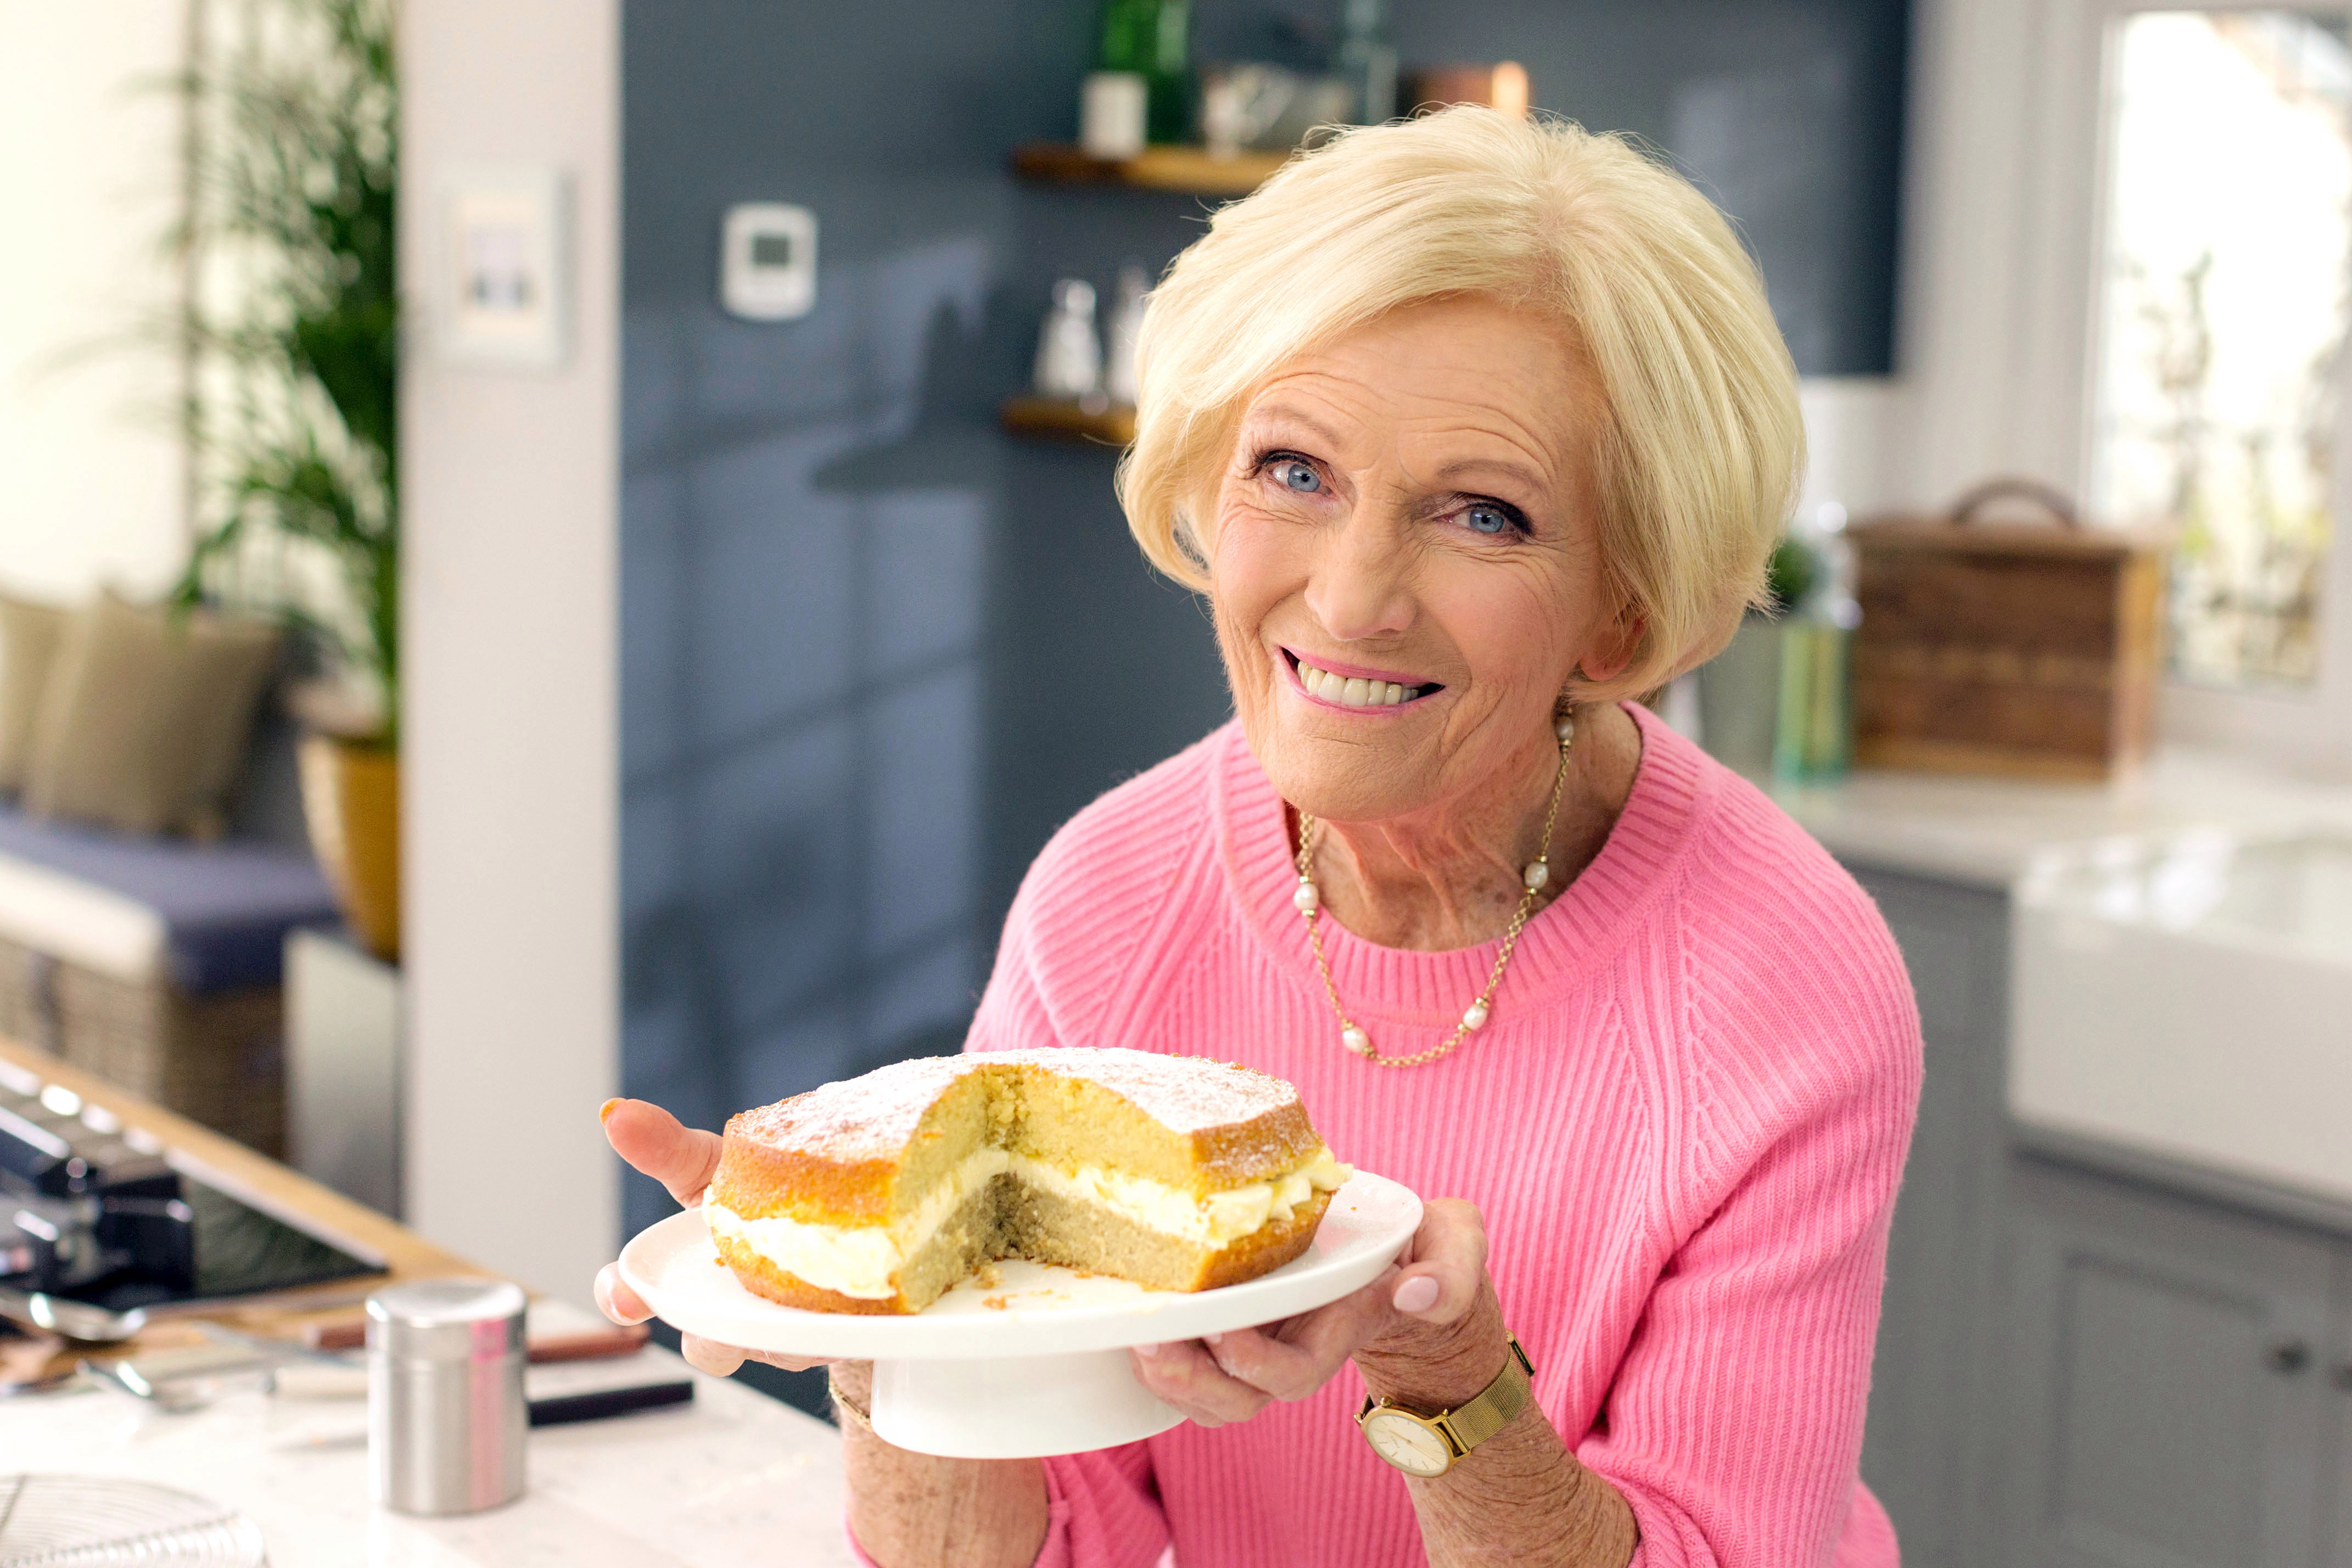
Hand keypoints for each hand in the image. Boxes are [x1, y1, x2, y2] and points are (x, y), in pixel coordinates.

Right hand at [592, 1097, 840, 1377]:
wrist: (832, 1201)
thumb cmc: (754, 1191)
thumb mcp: (711, 1163)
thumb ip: (666, 1146)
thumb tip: (615, 1113)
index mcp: (682, 1280)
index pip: (635, 1298)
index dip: (621, 1297)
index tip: (622, 1297)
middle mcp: (724, 1319)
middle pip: (707, 1346)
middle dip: (708, 1337)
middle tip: (716, 1322)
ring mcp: (777, 1336)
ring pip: (773, 1350)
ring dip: (783, 1333)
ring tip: (796, 1303)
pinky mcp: (830, 1337)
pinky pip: (833, 1340)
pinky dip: (841, 1323)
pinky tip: (854, 1297)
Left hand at [1127, 1198, 1500, 1427]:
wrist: (1411, 1261)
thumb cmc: (1429, 1249)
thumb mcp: (1457, 1245)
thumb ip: (1451, 1271)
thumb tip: (1413, 1293)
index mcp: (1342, 1328)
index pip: (1294, 1372)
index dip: (1254, 1361)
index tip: (1222, 1325)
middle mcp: (1298, 1347)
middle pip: (1239, 1398)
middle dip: (1192, 1381)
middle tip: (1150, 1341)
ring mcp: (1268, 1343)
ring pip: (1209, 1394)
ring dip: (1167, 1377)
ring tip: (1131, 1338)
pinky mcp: (1242, 1327)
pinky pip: (1196, 1365)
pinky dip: (1162, 1355)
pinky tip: (1133, 1324)